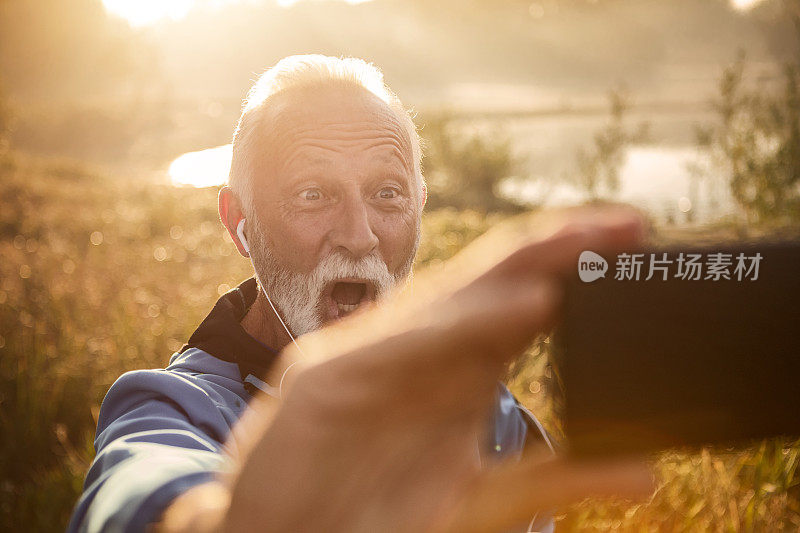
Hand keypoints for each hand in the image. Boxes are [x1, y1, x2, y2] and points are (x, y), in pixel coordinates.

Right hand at [168, 207, 653, 532]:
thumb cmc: (374, 508)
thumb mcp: (484, 494)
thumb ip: (555, 477)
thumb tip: (646, 471)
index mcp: (456, 370)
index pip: (523, 303)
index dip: (577, 271)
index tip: (639, 248)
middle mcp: (420, 352)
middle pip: (492, 285)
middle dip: (557, 251)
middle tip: (626, 226)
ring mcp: (373, 358)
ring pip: (448, 302)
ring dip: (516, 274)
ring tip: (581, 248)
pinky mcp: (329, 379)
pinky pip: (400, 346)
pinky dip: (457, 326)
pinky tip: (516, 310)